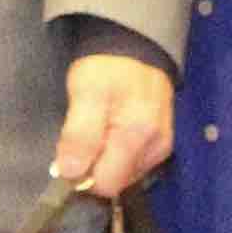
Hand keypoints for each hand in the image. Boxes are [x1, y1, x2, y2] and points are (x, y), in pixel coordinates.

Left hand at [54, 51, 172, 197]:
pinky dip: (117, 156)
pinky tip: (112, 134)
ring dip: (105, 162)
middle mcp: (155, 148)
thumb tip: (70, 174)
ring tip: (99, 131)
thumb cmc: (105, 69)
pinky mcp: (161, 146)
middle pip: (116, 183)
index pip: (106, 183)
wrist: (133, 49)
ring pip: (124, 176)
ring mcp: (160, 148)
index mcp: (137, 136)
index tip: (70, 154)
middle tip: (84, 138)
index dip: (83, 175)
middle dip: (94, 169)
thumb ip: (79, 135)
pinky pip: (132, 166)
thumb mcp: (84, 94)